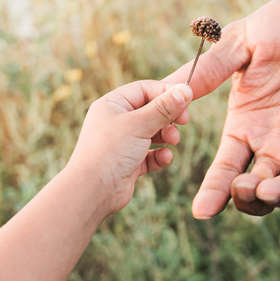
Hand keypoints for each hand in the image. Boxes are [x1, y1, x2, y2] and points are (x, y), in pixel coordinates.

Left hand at [68, 80, 193, 215]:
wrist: (92, 191)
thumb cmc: (110, 152)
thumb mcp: (140, 124)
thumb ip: (164, 107)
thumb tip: (185, 90)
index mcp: (113, 104)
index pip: (145, 89)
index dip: (167, 93)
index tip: (187, 100)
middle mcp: (116, 121)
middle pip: (151, 110)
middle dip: (169, 117)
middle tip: (184, 122)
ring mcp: (122, 143)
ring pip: (152, 133)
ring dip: (166, 136)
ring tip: (173, 142)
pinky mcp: (128, 163)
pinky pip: (150, 155)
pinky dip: (160, 155)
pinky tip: (164, 158)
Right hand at [165, 0, 279, 217]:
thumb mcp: (242, 41)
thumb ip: (211, 68)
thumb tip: (170, 90)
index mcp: (245, 125)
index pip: (225, 169)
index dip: (214, 192)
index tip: (202, 212)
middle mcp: (274, 142)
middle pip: (257, 190)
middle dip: (249, 198)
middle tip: (244, 188)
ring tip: (269, 189)